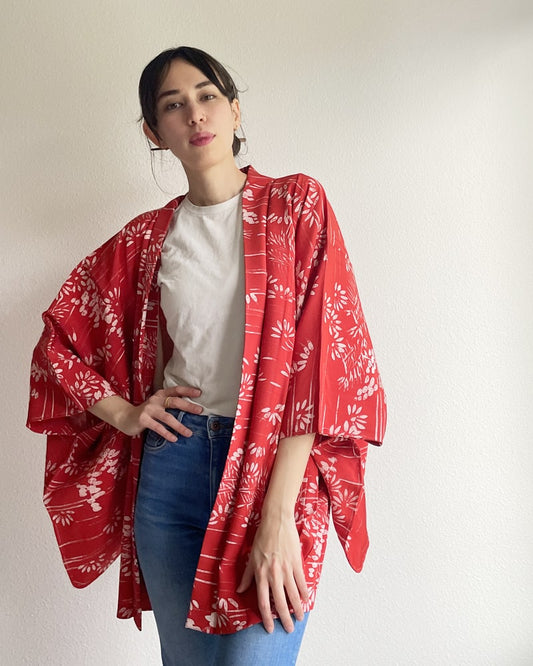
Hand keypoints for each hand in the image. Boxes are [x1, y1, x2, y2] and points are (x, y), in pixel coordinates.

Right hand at [89, 386, 201, 440]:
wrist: (125, 417)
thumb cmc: (147, 412)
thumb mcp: (158, 405)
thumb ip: (170, 405)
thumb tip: (191, 410)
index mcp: (161, 394)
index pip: (176, 390)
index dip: (187, 390)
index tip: (199, 393)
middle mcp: (155, 400)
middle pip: (174, 401)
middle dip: (188, 406)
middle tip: (200, 410)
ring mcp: (149, 409)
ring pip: (167, 417)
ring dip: (179, 426)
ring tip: (189, 433)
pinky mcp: (143, 420)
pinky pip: (157, 427)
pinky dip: (167, 433)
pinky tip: (174, 439)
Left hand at [236, 512, 308, 632]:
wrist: (276, 521)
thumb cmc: (262, 537)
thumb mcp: (251, 557)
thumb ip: (247, 576)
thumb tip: (239, 590)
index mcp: (260, 575)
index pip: (263, 602)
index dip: (266, 618)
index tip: (269, 629)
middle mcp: (273, 575)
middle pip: (279, 603)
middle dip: (284, 619)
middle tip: (289, 629)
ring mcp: (286, 570)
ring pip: (293, 595)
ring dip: (297, 609)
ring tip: (299, 618)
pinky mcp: (296, 563)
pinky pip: (301, 582)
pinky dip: (305, 593)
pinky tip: (306, 600)